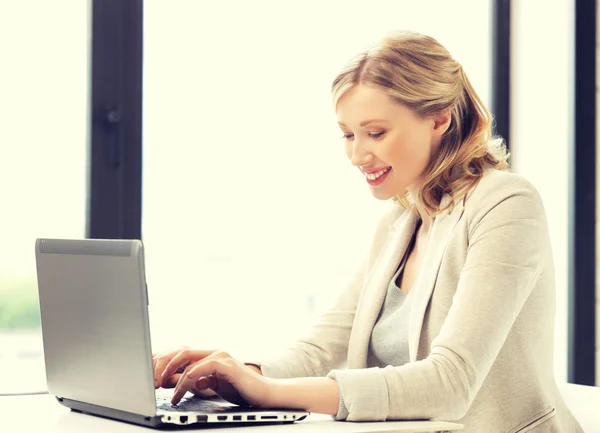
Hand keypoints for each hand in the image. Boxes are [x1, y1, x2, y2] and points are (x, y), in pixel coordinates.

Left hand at [156, 348, 272, 406]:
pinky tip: (181, 393)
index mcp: (209, 355)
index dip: (164, 362)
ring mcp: (220, 356)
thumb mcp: (212, 385)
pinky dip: (186, 381)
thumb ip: (198, 381)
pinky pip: (200, 369)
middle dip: (161, 365)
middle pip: (180, 351)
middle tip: (152, 383)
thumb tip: (181, 382)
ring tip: (165, 391)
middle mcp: (213, 351)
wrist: (263, 395)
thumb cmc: (240, 389)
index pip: (181, 353)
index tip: (151, 376)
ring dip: (172, 376)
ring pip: (187, 359)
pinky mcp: (226, 365)